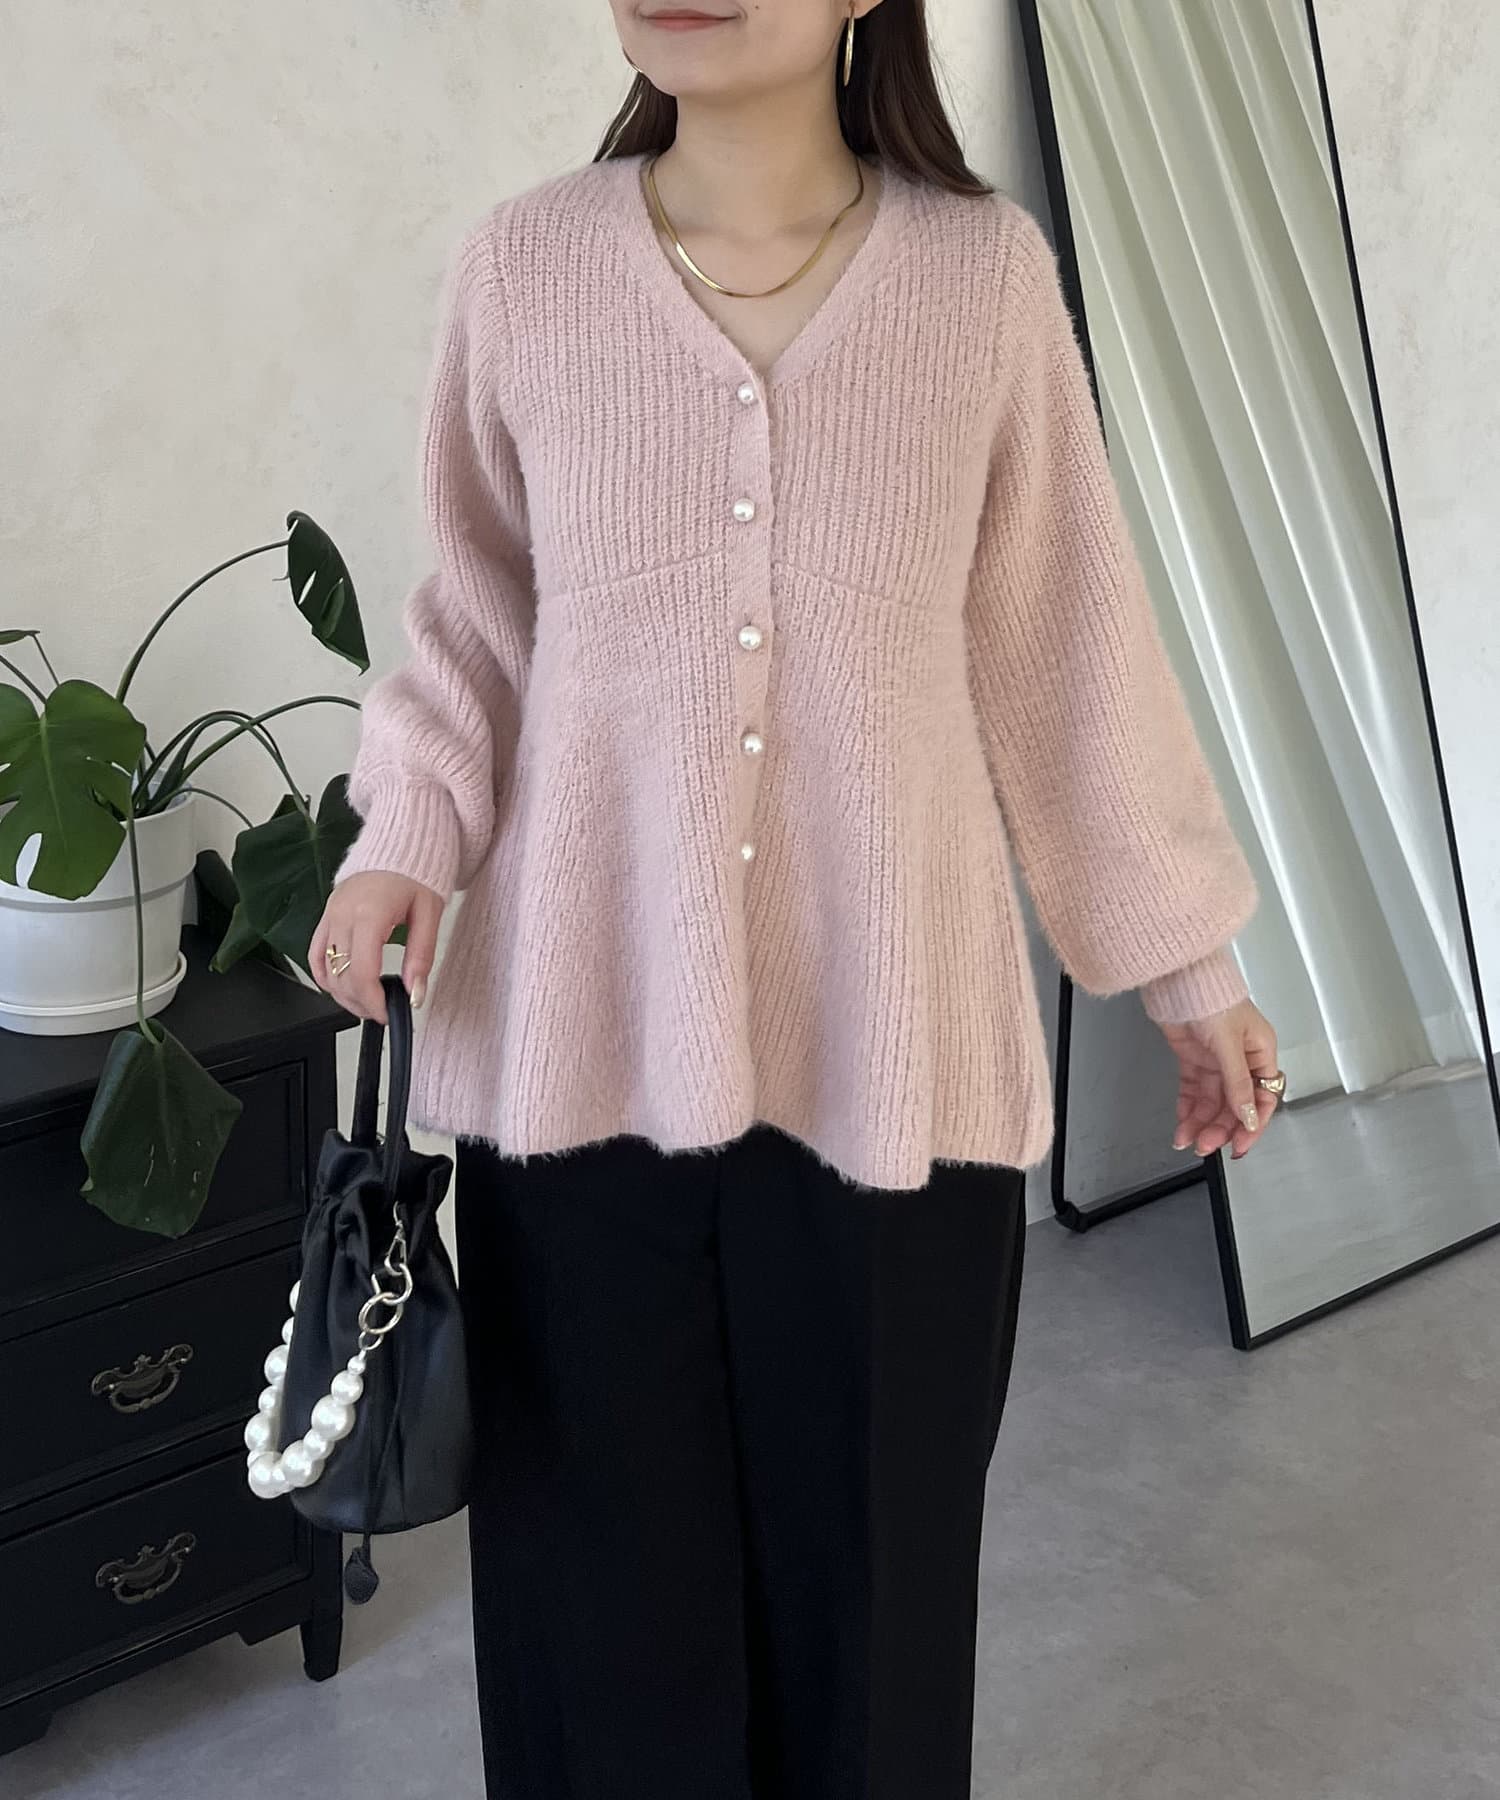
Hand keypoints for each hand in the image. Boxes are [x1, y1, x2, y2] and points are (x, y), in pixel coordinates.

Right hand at [309, 870, 444, 1024]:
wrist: (400, 843)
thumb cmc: (415, 872)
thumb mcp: (429, 914)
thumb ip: (421, 957)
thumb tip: (415, 993)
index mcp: (370, 913)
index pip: (362, 972)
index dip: (372, 1001)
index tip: (386, 1013)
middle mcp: (343, 914)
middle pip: (341, 976)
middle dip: (360, 1002)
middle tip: (381, 1010)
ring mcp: (330, 914)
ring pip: (325, 969)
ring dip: (343, 994)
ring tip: (367, 1002)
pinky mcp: (326, 915)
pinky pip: (315, 954)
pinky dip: (325, 976)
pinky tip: (342, 987)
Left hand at [1157, 999, 1280, 1159]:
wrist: (1176, 979)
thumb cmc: (1211, 996)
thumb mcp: (1229, 1043)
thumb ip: (1237, 1082)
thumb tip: (1248, 1116)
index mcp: (1260, 1051)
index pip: (1263, 1097)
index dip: (1253, 1123)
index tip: (1240, 1144)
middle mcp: (1240, 1058)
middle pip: (1235, 1104)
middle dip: (1221, 1127)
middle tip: (1206, 1145)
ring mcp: (1216, 1059)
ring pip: (1212, 1101)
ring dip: (1201, 1122)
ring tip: (1188, 1139)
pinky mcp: (1193, 1059)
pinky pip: (1192, 1091)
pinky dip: (1187, 1109)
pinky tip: (1182, 1123)